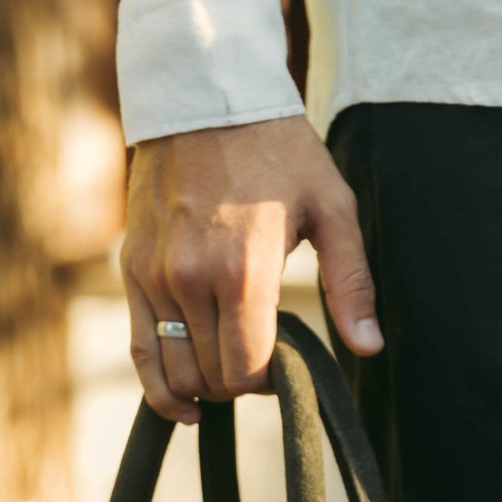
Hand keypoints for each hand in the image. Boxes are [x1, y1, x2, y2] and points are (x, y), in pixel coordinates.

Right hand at [122, 114, 382, 422]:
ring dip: (206, 385)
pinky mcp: (133, 270)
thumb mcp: (332, 208)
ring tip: (229, 369)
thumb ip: (350, 283)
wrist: (205, 96)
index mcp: (243, 271)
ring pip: (176, 372)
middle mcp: (191, 280)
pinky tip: (184, 405)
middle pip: (213, 377)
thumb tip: (368, 348)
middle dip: (241, 382)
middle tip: (263, 360)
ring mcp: (155, 277)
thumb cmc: (279, 150)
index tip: (286, 366)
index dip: (270, 382)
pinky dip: (160, 388)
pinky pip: (140, 351)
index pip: (247, 370)